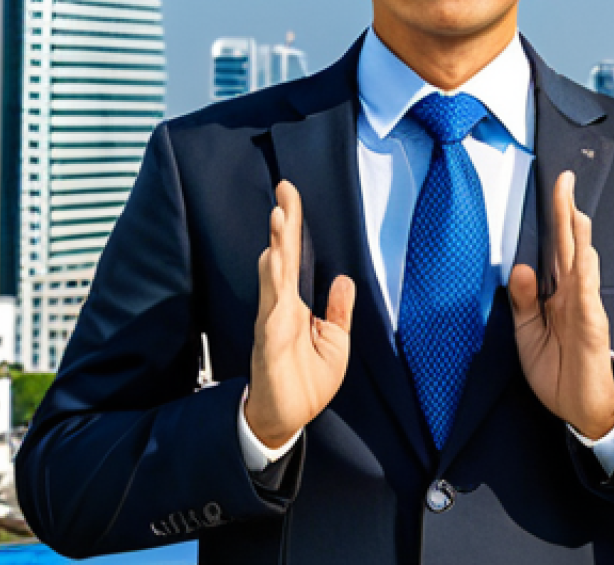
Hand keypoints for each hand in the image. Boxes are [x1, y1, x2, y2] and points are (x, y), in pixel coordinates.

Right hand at [244, 180, 355, 448]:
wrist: (287, 420)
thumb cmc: (306, 383)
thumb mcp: (335, 343)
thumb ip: (337, 311)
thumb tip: (343, 279)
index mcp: (295, 304)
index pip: (295, 256)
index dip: (293, 225)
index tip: (289, 194)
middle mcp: (281, 306)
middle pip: (282, 257)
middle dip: (284, 224)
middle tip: (284, 192)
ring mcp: (273, 322)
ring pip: (274, 277)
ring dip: (276, 248)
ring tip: (279, 221)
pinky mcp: (270, 342)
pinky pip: (271, 309)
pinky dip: (272, 285)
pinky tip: (272, 263)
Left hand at [508, 170, 613, 439]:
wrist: (580, 411)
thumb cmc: (556, 368)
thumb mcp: (527, 331)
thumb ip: (523, 299)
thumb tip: (520, 267)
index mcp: (556, 292)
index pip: (555, 247)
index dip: (554, 218)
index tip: (553, 187)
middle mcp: (572, 294)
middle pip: (570, 246)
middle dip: (567, 213)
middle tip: (564, 181)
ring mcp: (584, 310)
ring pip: (582, 266)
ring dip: (579, 239)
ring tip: (574, 211)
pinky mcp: (592, 331)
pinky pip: (588, 301)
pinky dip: (586, 279)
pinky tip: (585, 259)